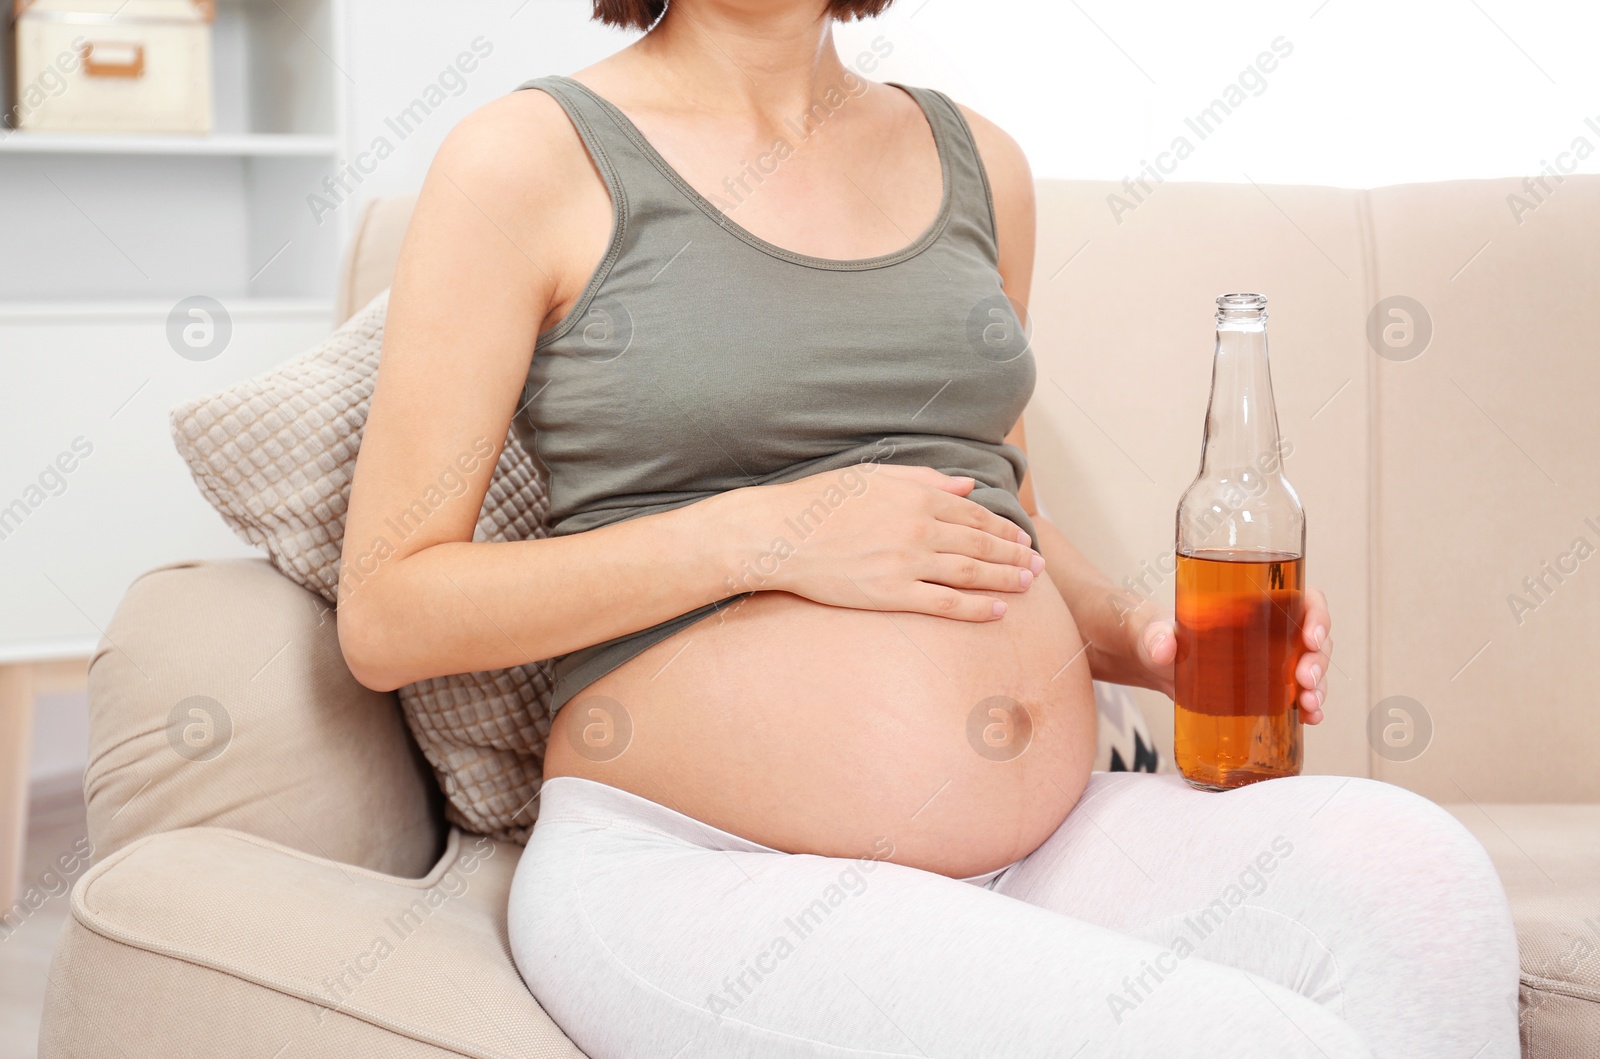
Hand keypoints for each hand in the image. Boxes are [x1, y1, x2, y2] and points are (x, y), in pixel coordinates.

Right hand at [722, 463, 1044, 621]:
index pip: (973, 513)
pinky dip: (974, 608)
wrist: (779, 533)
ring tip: (1028, 585)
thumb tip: (966, 484)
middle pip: (980, 543)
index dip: (1003, 528)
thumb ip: (925, 479)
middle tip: (1038, 566)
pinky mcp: (890, 593)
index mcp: (915, 496)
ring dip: (1004, 579)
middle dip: (1014, 555)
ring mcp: (905, 562)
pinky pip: (943, 603)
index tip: (1023, 538)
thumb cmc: (821, 502)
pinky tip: (997, 611)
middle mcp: (917, 528)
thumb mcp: (874, 477)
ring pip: (970, 572)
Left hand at [1130, 586, 1332, 723]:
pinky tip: (1309, 718)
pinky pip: (1294, 693)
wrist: (1143, 660)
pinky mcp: (1260, 686)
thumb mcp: (1149, 629)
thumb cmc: (1151, 632)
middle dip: (1318, 659)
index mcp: (1251, 602)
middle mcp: (1267, 629)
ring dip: (1318, 686)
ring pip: (1309, 667)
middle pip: (1312, 637)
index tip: (1310, 636)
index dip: (1316, 614)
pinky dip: (1307, 705)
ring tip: (1309, 705)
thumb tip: (1163, 648)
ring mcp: (1267, 659)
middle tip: (1304, 679)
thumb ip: (1153, 635)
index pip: (1302, 598)